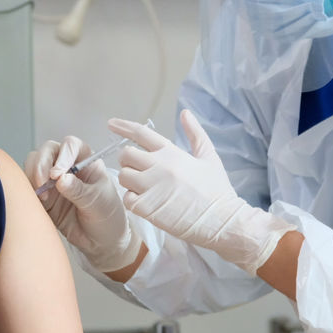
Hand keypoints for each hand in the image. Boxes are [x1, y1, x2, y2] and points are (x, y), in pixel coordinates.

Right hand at [24, 136, 141, 272]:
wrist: (101, 243)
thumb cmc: (108, 217)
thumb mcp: (99, 203)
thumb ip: (79, 190)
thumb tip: (60, 179)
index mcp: (86, 161)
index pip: (70, 145)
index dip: (62, 155)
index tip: (57, 174)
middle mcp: (68, 166)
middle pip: (48, 150)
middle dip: (42, 163)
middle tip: (44, 183)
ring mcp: (53, 180)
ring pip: (33, 164)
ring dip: (33, 175)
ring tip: (43, 196)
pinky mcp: (42, 196)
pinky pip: (27, 185)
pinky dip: (27, 189)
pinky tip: (37, 202)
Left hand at [109, 109, 293, 274]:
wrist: (222, 220)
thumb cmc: (217, 189)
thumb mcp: (209, 157)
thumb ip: (195, 133)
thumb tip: (185, 113)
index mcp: (171, 152)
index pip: (141, 133)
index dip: (123, 126)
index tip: (111, 124)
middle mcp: (158, 166)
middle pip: (125, 155)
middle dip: (128, 161)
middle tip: (138, 170)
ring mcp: (151, 187)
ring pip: (123, 176)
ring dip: (129, 181)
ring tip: (144, 188)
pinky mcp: (147, 207)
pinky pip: (127, 198)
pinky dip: (132, 200)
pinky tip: (145, 203)